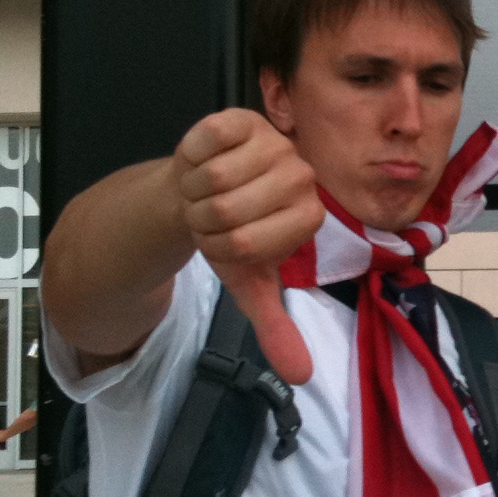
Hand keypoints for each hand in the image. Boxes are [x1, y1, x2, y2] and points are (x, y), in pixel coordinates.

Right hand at [172, 109, 323, 384]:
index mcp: (307, 215)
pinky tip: (202, 162)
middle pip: (227, 212)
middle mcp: (300, 174)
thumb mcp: (250, 283)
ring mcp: (273, 142)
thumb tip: (302, 378)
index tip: (227, 242)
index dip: (222, 248)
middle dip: (204, 222)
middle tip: (211, 217)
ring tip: (206, 192)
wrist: (202, 193)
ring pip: (212, 179)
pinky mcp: (242, 118)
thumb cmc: (232, 236)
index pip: (247, 245)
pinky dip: (189, 158)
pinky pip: (204, 142)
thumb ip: (276, 328)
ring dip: (193, 191)